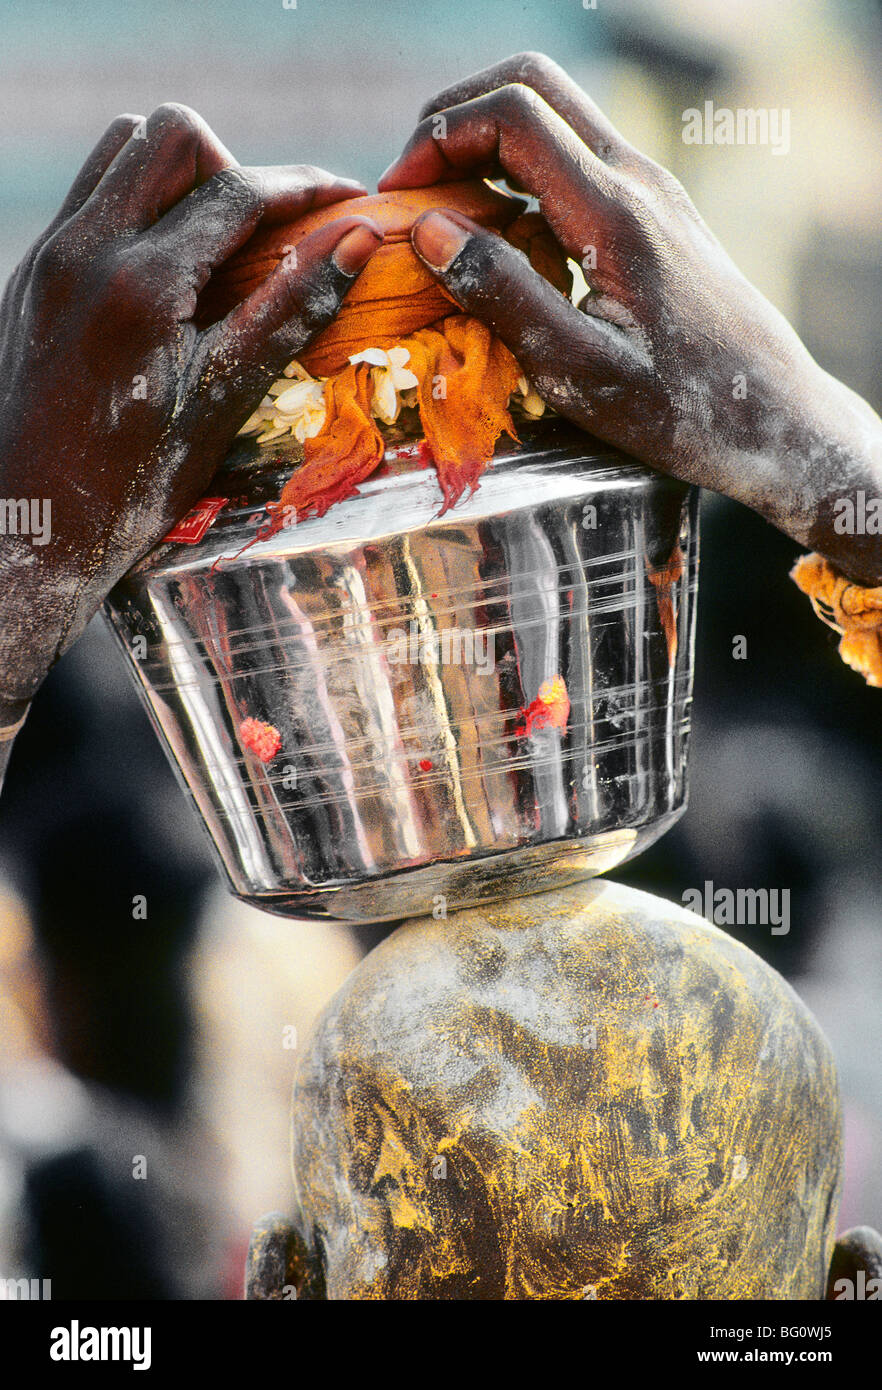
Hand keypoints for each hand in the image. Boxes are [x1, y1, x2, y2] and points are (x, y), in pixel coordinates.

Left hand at [0, 104, 381, 723]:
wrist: (30, 525)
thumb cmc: (135, 483)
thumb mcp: (225, 400)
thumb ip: (290, 310)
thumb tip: (358, 239)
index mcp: (141, 284)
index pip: (238, 190)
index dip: (307, 186)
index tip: (353, 198)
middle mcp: (85, 250)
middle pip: (171, 134)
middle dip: (234, 166)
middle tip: (264, 233)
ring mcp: (50, 258)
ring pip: (121, 150)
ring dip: (179, 176)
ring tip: (215, 247)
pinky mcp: (33, 275)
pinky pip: (91, 199)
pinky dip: (140, 208)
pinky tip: (169, 276)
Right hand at [380, 53, 881, 586]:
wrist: (772, 413)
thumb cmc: (678, 409)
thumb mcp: (579, 371)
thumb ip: (503, 296)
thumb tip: (427, 231)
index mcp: (614, 213)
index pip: (514, 116)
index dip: (439, 139)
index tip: (399, 200)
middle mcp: (636, 180)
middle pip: (532, 85)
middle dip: (455, 117)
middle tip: (411, 184)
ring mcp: (649, 189)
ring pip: (555, 112)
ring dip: (486, 140)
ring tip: (442, 209)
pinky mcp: (653, 210)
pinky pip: (574, 155)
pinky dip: (519, 168)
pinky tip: (497, 231)